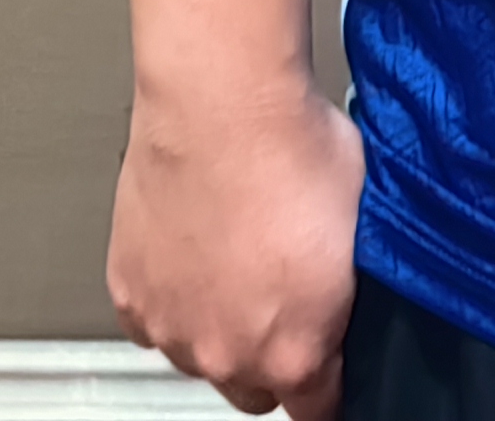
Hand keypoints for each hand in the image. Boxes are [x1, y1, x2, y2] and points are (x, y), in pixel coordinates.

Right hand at [106, 79, 364, 417]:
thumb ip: (348, 286)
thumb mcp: (362, 227)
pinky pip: (154, 319)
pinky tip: (193, 252)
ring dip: (216, 323)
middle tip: (280, 300)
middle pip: (254, 389)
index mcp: (297, 351)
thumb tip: (349, 287)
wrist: (222, 104)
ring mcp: (174, 328)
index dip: (327, 380)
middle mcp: (229, 354)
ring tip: (234, 261)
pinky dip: (171, 296)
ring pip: (199, 355)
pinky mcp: (132, 294)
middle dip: (270, 355)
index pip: (316, 409)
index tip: (327, 362)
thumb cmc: (293, 148)